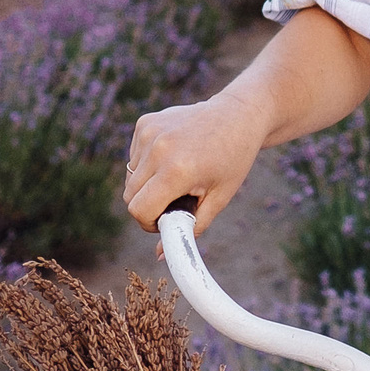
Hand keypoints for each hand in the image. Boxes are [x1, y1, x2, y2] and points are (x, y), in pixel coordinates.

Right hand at [124, 96, 267, 234]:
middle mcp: (158, 149)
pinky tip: (174, 155)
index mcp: (177, 170)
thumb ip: (190, 228)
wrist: (239, 115)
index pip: (139, 210)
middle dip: (148, 206)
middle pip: (130, 196)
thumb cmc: (233, 159)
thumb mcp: (219, 198)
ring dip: (148, 184)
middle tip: (175, 201)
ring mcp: (149, 132)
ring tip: (179, 175)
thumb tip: (160, 256)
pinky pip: (134, 157)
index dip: (149, 223)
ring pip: (130, 177)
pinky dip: (147, 164)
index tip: (166, 221)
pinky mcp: (145, 122)